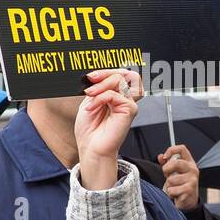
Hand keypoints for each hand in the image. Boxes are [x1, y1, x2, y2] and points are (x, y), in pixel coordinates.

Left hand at [75, 68, 142, 189]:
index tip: (90, 77)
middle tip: (91, 80)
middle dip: (106, 73)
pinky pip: (115, 94)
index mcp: (119, 96)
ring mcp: (129, 104)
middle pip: (126, 73)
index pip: (121, 74)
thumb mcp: (90, 101)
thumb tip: (96, 75)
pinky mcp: (129, 111)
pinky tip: (92, 107)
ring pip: (121, 80)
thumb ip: (96, 87)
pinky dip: (100, 98)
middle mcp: (126, 99)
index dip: (106, 71)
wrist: (90, 148)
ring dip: (101, 85)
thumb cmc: (90, 130)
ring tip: (90, 95)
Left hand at [158, 144, 200, 211]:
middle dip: (166, 170)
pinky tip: (176, 194)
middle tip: (167, 176)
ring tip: (174, 188)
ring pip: (171, 179)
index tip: (165, 157)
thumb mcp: (174, 172)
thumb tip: (160, 157)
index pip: (182, 149)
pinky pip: (172, 190)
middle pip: (176, 163)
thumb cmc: (180, 184)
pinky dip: (170, 193)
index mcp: (189, 162)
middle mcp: (192, 169)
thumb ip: (167, 163)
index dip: (171, 150)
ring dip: (168, 185)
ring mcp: (192, 180)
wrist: (189, 200)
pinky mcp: (189, 190)